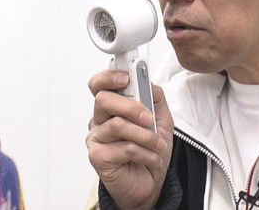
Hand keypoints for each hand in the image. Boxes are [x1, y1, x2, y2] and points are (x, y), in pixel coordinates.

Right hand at [86, 69, 173, 209]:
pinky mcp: (98, 157)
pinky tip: (150, 158)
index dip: (109, 77)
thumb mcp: (162, 119)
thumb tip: (148, 82)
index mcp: (112, 107)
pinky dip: (144, 153)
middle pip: (104, 99)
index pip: (99, 84)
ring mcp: (96, 138)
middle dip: (131, 106)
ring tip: (156, 145)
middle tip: (149, 118)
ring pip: (118, 125)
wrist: (151, 181)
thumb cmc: (150, 150)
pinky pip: (124, 148)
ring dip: (145, 136)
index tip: (126, 77)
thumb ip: (155, 98)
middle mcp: (100, 120)